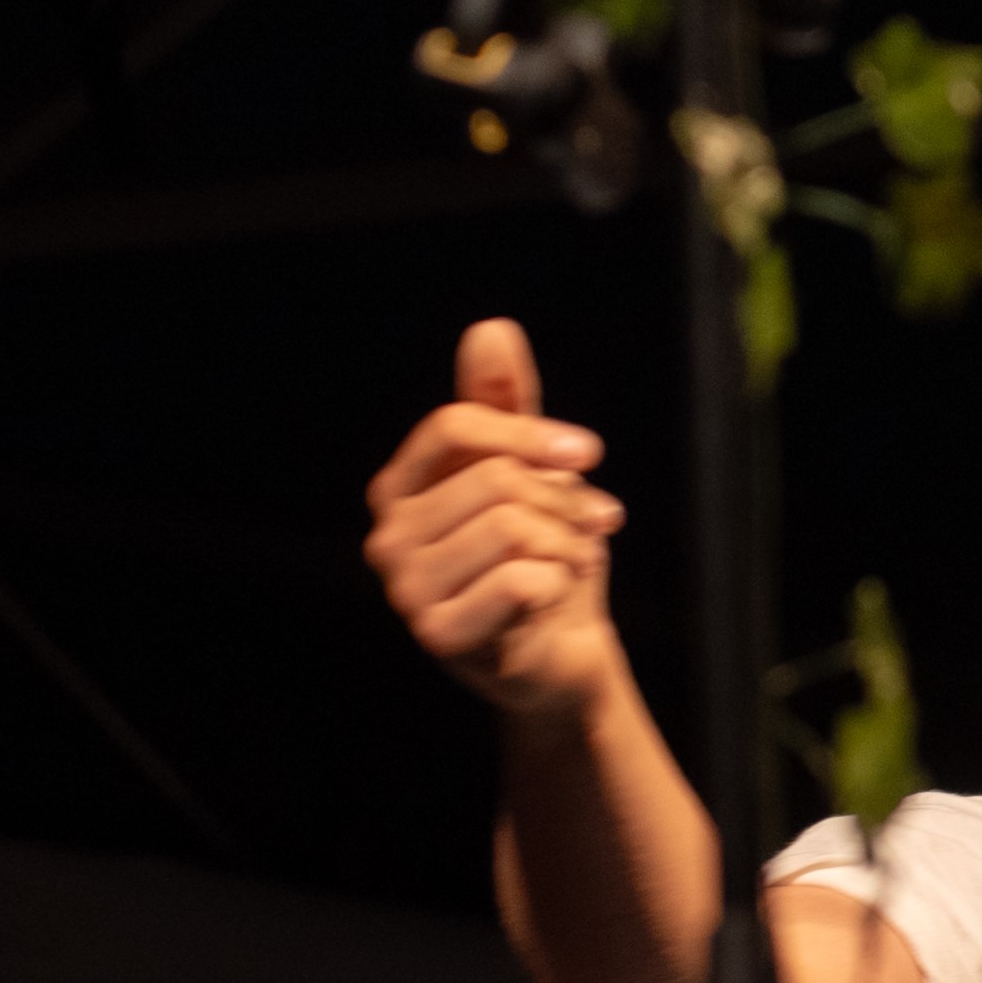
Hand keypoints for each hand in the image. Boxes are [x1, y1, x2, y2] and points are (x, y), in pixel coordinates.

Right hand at [364, 318, 628, 714]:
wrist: (564, 651)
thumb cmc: (542, 557)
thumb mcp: (530, 471)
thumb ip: (504, 405)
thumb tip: (490, 330)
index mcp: (398, 490)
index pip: (452, 425)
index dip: (528, 432)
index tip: (587, 453)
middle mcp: (387, 539)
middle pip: (494, 479)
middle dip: (563, 499)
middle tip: (594, 523)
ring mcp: (407, 591)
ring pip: (511, 528)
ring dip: (568, 543)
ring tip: (576, 560)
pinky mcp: (440, 635)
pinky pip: (520, 580)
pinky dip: (559, 583)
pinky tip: (557, 599)